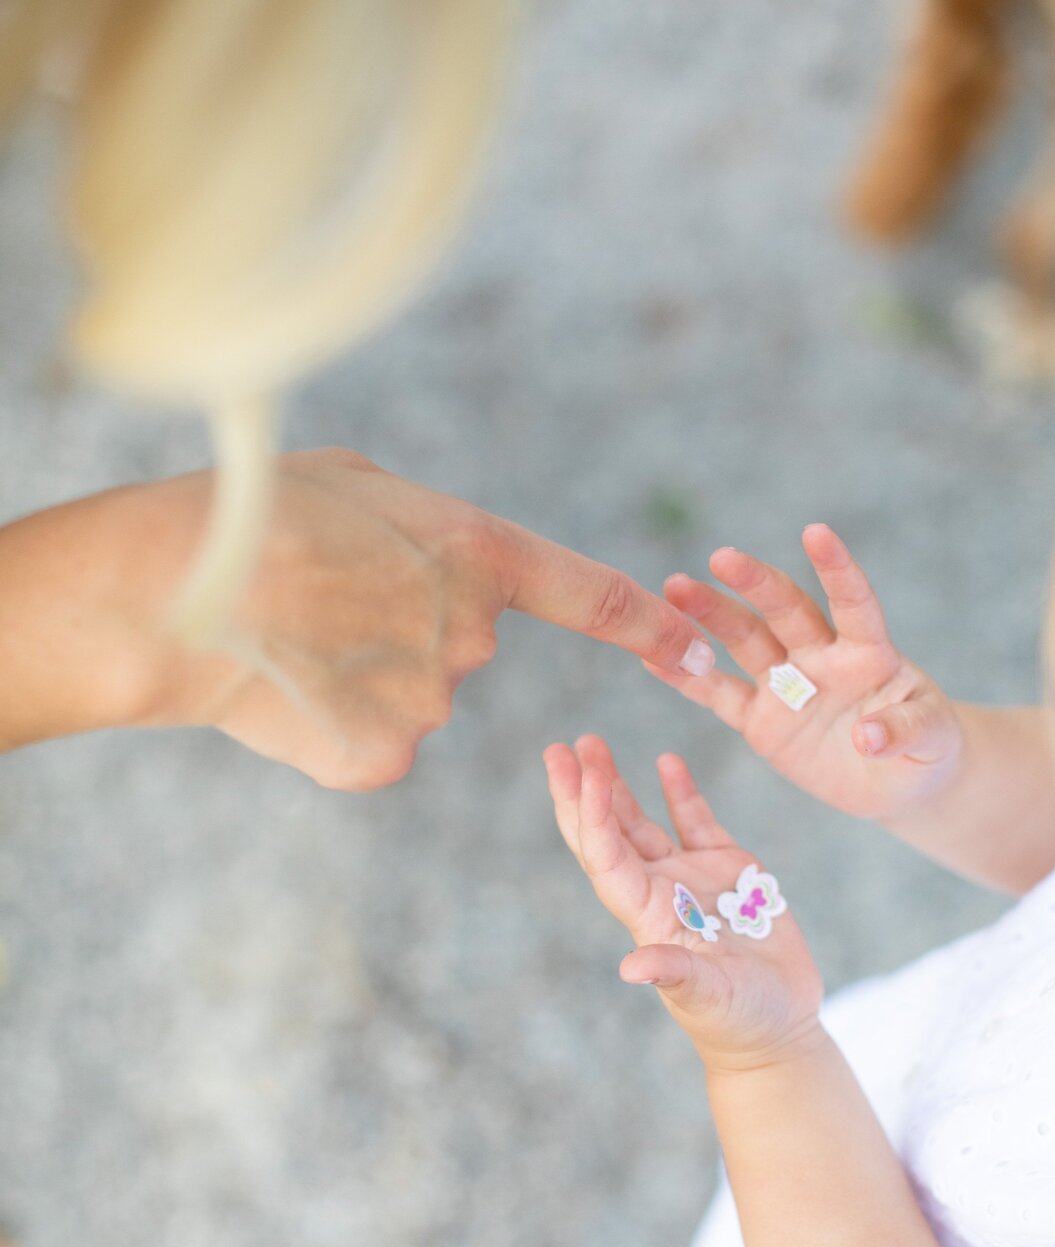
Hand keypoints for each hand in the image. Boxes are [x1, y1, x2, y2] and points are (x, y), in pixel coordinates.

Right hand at [2, 448, 714, 787]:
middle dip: (404, 626)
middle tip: (318, 597)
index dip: (648, 624)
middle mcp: (470, 636)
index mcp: (474, 553)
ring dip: (359, 674)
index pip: (591, 596)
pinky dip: (333, 723)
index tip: (696, 650)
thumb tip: (439, 579)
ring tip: (286, 638)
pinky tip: (284, 689)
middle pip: (459, 643)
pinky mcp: (382, 760)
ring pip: (409, 695)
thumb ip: (425, 534)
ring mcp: (429, 706)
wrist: (166, 595)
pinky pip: (373, 743)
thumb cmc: (252, 515)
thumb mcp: (357, 486)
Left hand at [544, 734, 822, 1071]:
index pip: (607, 858)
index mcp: (647, 916)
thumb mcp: (708, 998)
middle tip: (560, 748)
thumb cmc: (740, 1021)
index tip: (583, 773)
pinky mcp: (728, 871)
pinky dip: (680, 792)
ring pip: (641, 823)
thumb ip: (674, 976)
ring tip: (592, 744)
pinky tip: (666, 761)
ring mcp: (690, 878)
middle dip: (582, 791)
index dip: (592, 816)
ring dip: (615, 786)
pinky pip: (695, 822)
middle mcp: (659, 891)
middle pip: (608, 833)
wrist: (777, 1028)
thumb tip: (631, 968)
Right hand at [646, 523, 960, 823]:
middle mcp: (822, 657)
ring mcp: (788, 686)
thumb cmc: (928, 749)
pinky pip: (718, 695)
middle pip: (785, 611)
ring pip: (744, 642)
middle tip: (720, 558)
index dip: (836, 569)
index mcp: (869, 652)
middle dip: (754, 583)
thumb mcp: (934, 741)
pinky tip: (651, 657)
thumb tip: (868, 736)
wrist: (898, 781)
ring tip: (674, 589)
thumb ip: (906, 730)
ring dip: (710, 615)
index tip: (816, 533)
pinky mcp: (761, 721)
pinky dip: (685, 678)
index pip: (852, 602)